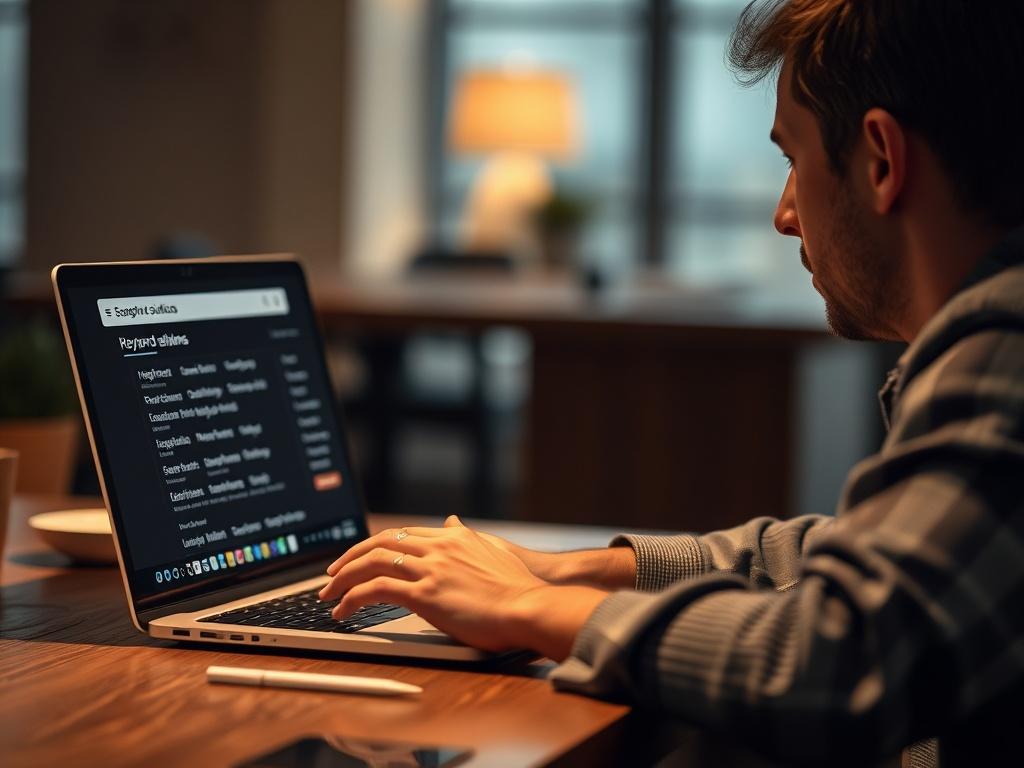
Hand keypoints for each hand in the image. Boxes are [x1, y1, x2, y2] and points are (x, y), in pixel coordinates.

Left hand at [319, 516, 608, 658]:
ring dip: (344, 579)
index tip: (358, 558)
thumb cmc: (517, 588)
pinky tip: (343, 610)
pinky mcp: (425, 595)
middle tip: (330, 575)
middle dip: (349, 558)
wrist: (530, 606)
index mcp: (452, 537)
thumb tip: (451, 521)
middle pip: (380, 543)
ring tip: (328, 596)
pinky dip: (353, 598)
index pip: (401, 534)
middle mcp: (438, 547)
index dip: (373, 545)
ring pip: (372, 563)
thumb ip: (467, 536)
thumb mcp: (492, 550)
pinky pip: (377, 590)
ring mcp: (431, 569)